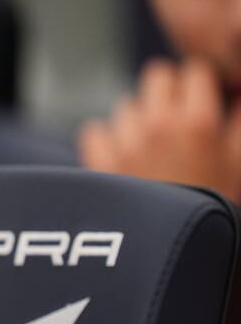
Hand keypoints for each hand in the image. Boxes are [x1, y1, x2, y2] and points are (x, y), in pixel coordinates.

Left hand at [79, 58, 240, 203]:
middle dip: (170, 90)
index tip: (204, 97)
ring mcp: (125, 142)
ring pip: (127, 105)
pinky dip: (109, 138)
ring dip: (141, 117)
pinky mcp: (101, 162)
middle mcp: (158, 125)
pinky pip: (96, 130)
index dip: (200, 82)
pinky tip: (125, 154)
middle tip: (179, 115)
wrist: (176, 252)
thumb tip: (238, 97)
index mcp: (198, 122)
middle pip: (156, 78)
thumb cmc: (215, 208)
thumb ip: (240, 122)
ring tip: (156, 143)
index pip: (193, 71)